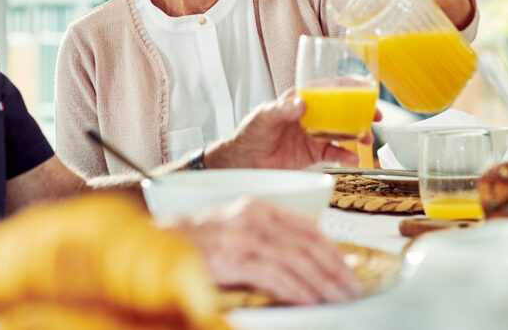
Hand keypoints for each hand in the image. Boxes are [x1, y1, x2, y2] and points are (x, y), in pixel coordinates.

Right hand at [162, 197, 360, 304]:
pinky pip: (274, 275)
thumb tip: (304, 264)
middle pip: (306, 243)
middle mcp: (254, 217)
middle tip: (351, 288)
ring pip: (295, 259)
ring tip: (337, 298)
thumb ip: (268, 241)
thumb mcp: (237, 233)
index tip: (348, 268)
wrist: (156, 246)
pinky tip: (308, 300)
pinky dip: (295, 289)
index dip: (332, 250)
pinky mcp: (232, 257)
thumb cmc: (196, 245)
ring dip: (321, 282)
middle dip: (333, 269)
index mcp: (258, 207)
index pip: (306, 228)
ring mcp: (243, 236)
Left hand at [204, 91, 381, 169]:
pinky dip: (345, 156)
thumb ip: (282, 109)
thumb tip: (301, 104)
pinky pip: (333, 153)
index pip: (328, 89)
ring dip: (357, 134)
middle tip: (376, 116)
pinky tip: (353, 158)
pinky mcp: (312, 155)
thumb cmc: (250, 133)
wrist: (242, 161)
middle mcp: (311, 116)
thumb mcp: (264, 116)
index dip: (349, 88)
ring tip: (367, 139)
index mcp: (301, 100)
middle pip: (342, 110)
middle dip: (361, 112)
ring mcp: (313, 135)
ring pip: (342, 132)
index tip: (366, 90)